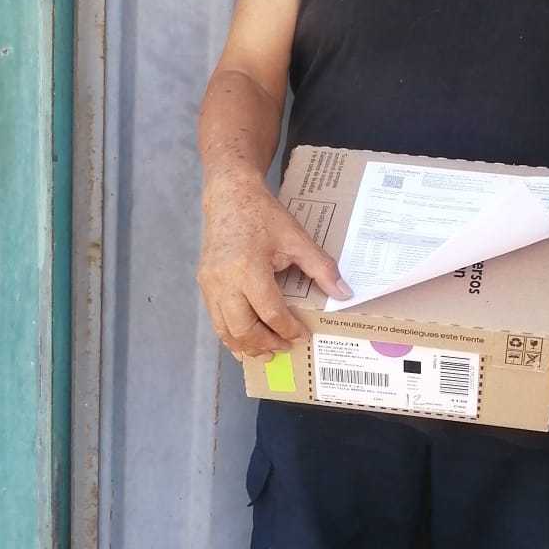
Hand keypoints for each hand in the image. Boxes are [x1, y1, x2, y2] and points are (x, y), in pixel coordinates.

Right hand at [197, 169, 350, 361]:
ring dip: (246, 345)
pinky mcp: (204, 284)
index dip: (288, 329)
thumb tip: (344, 293)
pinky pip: (215, 319)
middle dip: (266, 343)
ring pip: (225, 329)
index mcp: (249, 269)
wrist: (229, 196)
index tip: (302, 335)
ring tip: (266, 352)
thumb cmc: (263, 215)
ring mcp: (210, 284)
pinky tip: (245, 342)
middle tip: (285, 347)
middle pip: (244, 328)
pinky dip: (230, 335)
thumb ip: (321, 268)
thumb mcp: (297, 238)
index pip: (270, 312)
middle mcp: (224, 281)